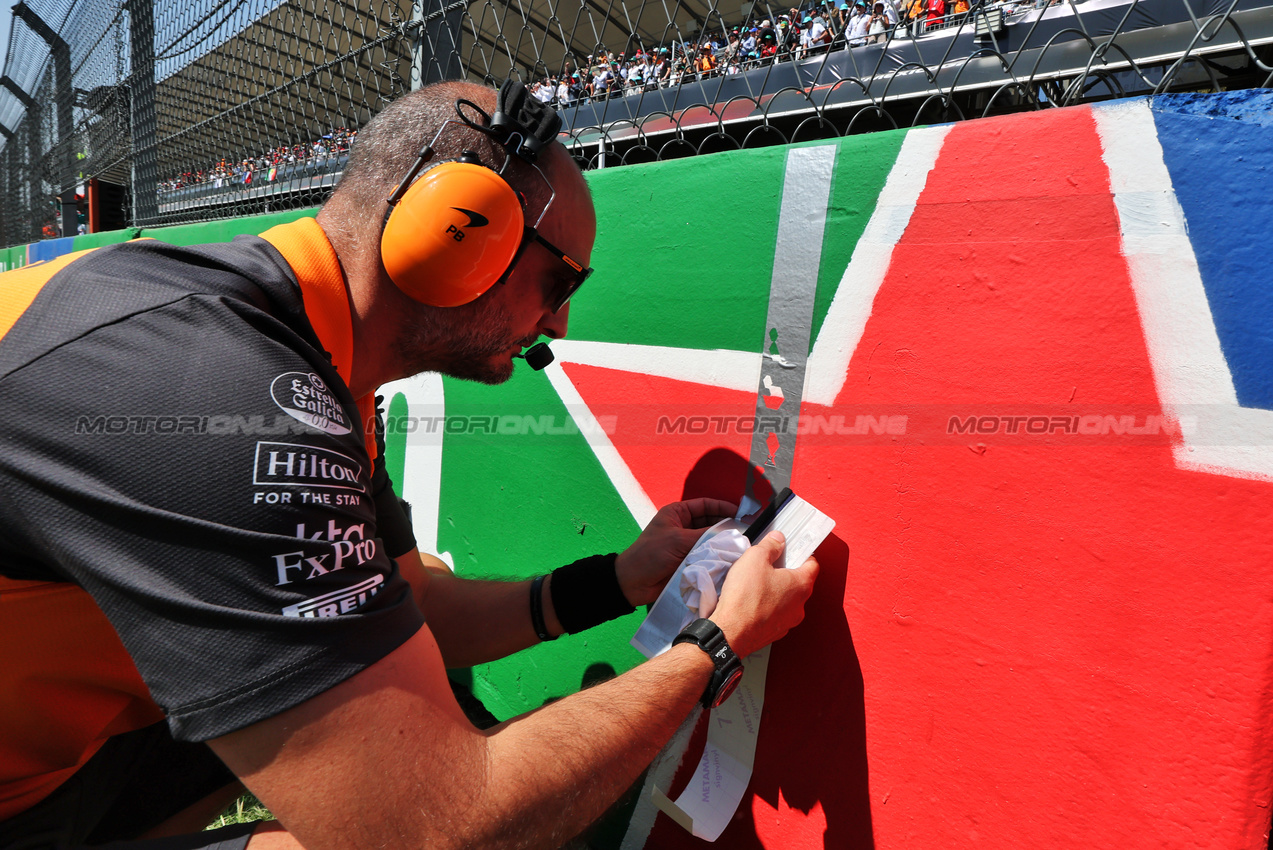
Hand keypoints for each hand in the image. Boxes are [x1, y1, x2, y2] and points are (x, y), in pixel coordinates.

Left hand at [614, 498, 737, 605]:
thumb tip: (730, 535)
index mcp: (677, 513)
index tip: (741, 512)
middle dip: (726, 526)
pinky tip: (729, 557)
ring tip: (740, 544)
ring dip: (723, 542)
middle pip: (711, 522)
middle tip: (745, 531)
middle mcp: (684, 526)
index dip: (723, 507)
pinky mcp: (689, 560)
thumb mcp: (678, 539)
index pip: (705, 505)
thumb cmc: (651, 554)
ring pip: (711, 539)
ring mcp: (687, 544)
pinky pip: (707, 554)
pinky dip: (717, 555)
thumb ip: (705, 535)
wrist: (634, 582)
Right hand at [708, 531, 818, 658]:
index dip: (802, 554)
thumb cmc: (745, 597)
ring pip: (786, 600)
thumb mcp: (755, 559)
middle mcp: (799, 606)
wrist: (730, 632)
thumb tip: (777, 540)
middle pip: (799, 583)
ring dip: (775, 591)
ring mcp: (788, 622)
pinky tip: (751, 602)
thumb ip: (770, 546)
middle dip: (785, 572)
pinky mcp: (774, 633)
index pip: (813, 564)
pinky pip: (775, 615)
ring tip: (755, 585)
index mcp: (801, 585)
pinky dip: (767, 607)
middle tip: (768, 565)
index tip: (791, 550)